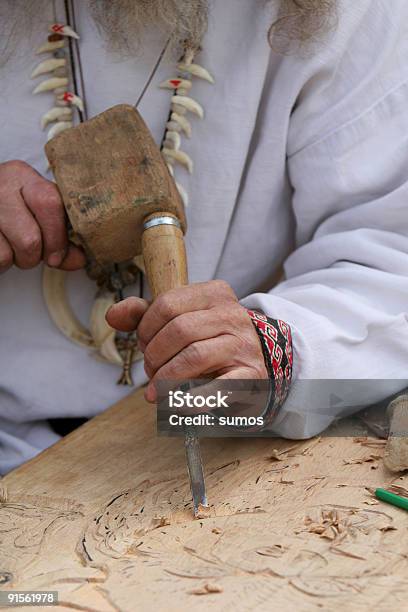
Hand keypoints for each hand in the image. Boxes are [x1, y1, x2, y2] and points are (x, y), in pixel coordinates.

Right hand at [0, 160, 85, 272]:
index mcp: (22, 175)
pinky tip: (1, 247)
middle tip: (33, 254)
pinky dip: (2, 263)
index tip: (58, 256)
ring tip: (13, 247)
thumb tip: (80, 260)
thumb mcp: (35, 211)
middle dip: (37, 256)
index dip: (58, 237)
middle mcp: (0, 187)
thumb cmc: (12, 210)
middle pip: (31, 238)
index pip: (50, 203)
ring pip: (10, 253)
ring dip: (19, 260)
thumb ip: (60, 235)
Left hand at [106, 280, 267, 401]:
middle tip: (150, 371)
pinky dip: (188, 399)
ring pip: (194, 356)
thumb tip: (113, 316)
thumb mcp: (179, 319)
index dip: (146, 328)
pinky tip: (175, 403)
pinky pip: (215, 389)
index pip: (167, 303)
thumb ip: (144, 314)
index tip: (144, 344)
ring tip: (156, 390)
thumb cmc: (209, 340)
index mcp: (214, 293)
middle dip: (154, 355)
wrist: (255, 363)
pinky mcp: (250, 376)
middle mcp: (233, 315)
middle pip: (178, 330)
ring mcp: (243, 346)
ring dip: (166, 378)